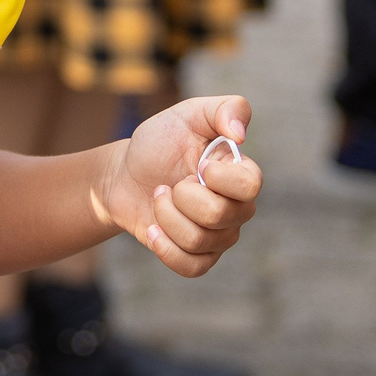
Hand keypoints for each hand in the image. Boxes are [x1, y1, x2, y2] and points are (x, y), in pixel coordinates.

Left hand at [102, 94, 260, 275]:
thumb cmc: (159, 143)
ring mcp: (220, 235)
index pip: (250, 186)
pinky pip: (193, 267)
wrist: (124, 175)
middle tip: (170, 184)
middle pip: (219, 216)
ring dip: (165, 216)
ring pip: (199, 241)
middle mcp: (237, 207)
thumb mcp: (187, 114)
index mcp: (241, 174)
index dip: (219, 179)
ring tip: (159, 199)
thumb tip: (239, 134)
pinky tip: (153, 229)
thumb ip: (223, 108)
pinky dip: (166, 248)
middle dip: (181, 197)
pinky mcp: (199, 256)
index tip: (198, 165)